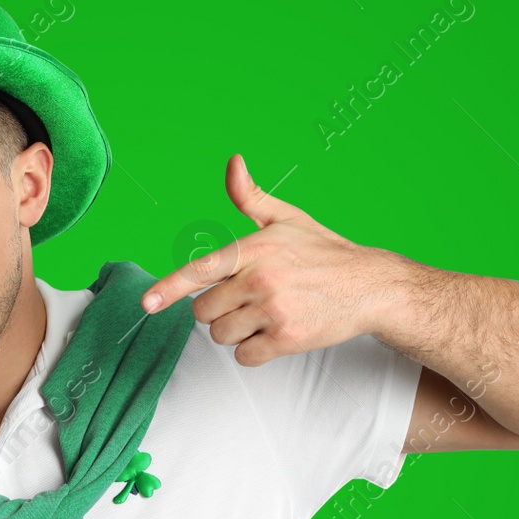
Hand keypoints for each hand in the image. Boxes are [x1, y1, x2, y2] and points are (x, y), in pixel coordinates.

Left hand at [140, 154, 409, 365]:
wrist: (370, 285)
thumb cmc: (323, 252)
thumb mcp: (286, 219)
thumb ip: (250, 198)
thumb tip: (233, 163)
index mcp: (254, 248)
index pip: (201, 269)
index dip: (170, 287)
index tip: (147, 304)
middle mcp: (260, 279)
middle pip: (204, 311)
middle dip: (218, 309)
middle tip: (248, 299)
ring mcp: (273, 310)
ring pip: (221, 335)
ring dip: (235, 331)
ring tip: (265, 314)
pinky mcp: (287, 339)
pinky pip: (244, 356)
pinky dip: (253, 351)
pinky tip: (275, 333)